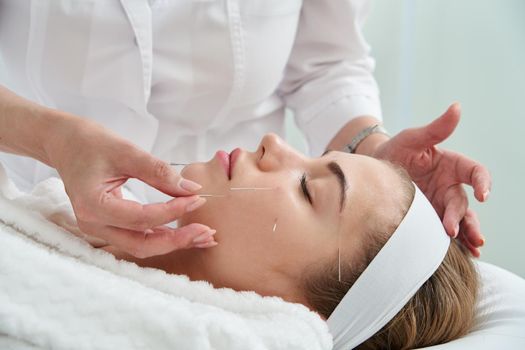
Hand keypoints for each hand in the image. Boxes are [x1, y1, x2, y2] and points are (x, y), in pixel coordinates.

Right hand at [46, 116, 216, 257]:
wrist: (66, 143)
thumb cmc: (90, 143)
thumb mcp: (126, 151)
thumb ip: (158, 171)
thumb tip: (191, 189)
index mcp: (93, 206)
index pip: (142, 218)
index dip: (173, 211)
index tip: (197, 199)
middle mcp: (93, 225)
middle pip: (141, 244)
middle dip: (176, 240)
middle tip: (207, 231)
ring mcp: (99, 229)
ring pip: (141, 246)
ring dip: (172, 242)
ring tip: (203, 235)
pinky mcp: (108, 226)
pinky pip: (137, 238)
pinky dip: (162, 236)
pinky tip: (184, 232)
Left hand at [372, 103, 490, 256]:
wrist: (372, 171)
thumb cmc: (394, 150)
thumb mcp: (412, 138)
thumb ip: (435, 128)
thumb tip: (457, 107)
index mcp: (450, 165)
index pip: (474, 172)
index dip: (482, 182)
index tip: (483, 193)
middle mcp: (449, 186)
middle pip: (463, 203)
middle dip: (463, 217)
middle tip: (455, 229)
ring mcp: (439, 204)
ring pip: (459, 219)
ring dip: (467, 233)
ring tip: (474, 247)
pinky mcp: (428, 218)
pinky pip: (443, 231)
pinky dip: (455, 242)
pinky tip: (465, 254)